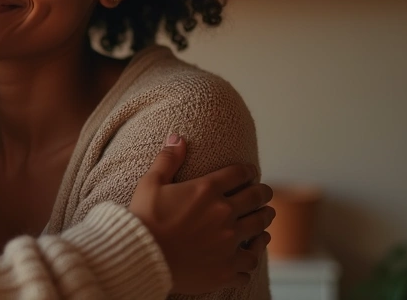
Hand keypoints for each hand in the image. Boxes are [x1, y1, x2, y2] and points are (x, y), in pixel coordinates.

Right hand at [128, 134, 274, 294]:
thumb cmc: (144, 220)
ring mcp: (228, 242)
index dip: (248, 171)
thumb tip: (178, 137)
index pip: (239, 174)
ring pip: (260, 228)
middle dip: (263, 193)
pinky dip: (253, 256)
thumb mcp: (150, 184)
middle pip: (256, 198)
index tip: (250, 172)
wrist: (141, 258)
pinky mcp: (227, 268)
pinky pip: (251, 261)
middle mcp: (223, 213)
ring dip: (265, 221)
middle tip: (264, 193)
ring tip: (265, 219)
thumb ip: (167, 160)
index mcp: (207, 190)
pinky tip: (252, 252)